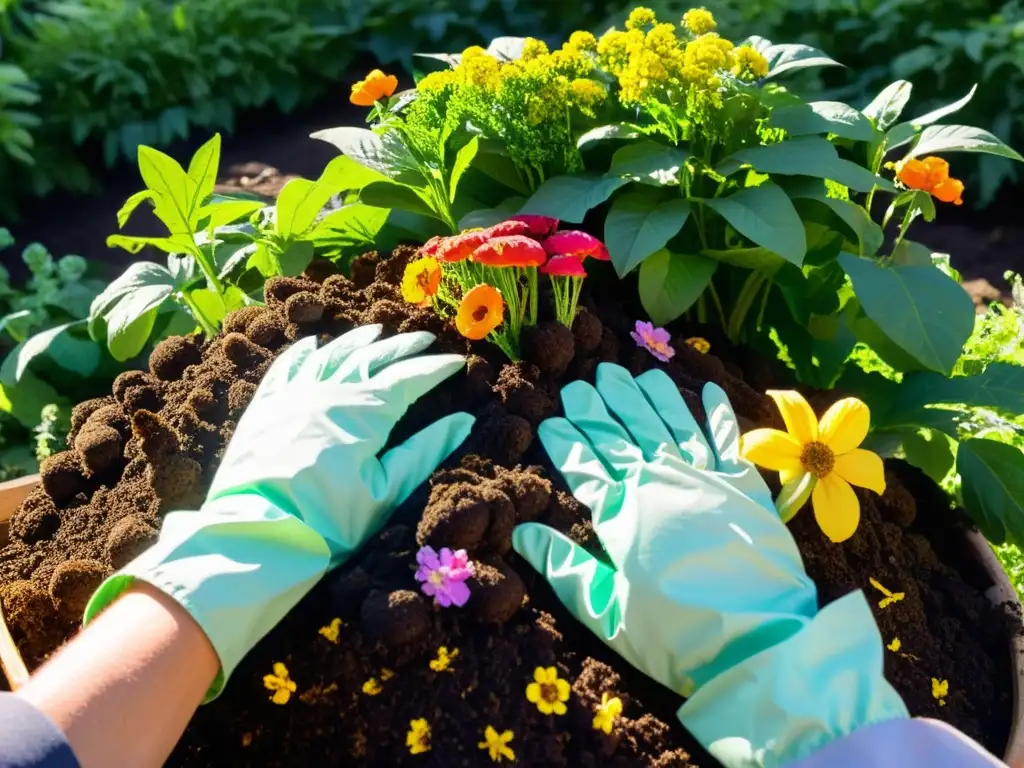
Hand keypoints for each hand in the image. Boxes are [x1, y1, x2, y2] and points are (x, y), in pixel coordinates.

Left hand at [85, 326, 474, 697]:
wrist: (255, 535)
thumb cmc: (329, 521)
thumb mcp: (385, 491)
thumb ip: (425, 450)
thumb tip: (464, 420)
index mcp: (364, 411)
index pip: (409, 378)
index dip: (434, 368)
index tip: (457, 362)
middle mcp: (329, 391)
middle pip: (372, 358)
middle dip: (402, 347)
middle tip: (425, 338)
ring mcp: (293, 396)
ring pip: (330, 355)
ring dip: (357, 341)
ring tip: (376, 332)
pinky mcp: (264, 409)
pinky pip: (286, 368)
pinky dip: (302, 353)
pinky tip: (312, 344)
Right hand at [513, 363, 905, 765]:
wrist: (760, 640)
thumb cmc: (674, 634)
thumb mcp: (606, 611)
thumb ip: (563, 567)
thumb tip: (521, 532)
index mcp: (620, 513)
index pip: (583, 465)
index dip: (566, 440)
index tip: (550, 418)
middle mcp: (658, 482)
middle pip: (620, 435)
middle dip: (598, 407)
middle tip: (584, 381)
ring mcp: (703, 478)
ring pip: (667, 423)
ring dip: (646, 397)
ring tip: (630, 372)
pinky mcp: (744, 486)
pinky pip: (726, 438)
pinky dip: (717, 413)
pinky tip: (708, 389)